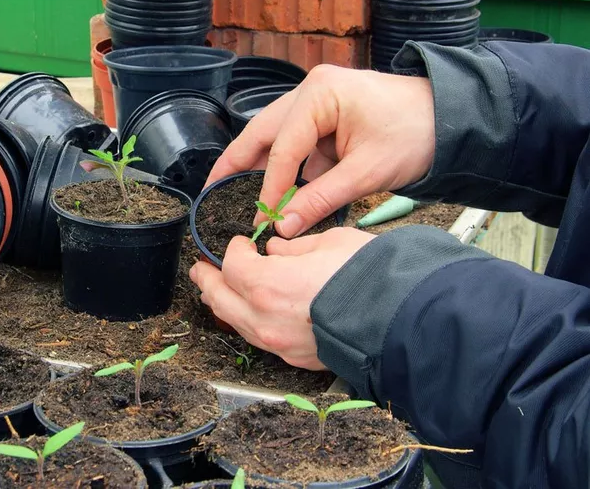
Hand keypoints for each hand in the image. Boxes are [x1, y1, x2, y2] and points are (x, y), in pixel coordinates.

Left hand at [189, 228, 374, 369]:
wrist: (400, 321)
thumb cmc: (369, 277)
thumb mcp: (328, 243)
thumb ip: (292, 248)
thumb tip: (275, 252)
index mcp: (267, 284)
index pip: (231, 265)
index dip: (232, 249)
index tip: (240, 243)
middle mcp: (264, 319)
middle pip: (218, 298)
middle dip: (207, 279)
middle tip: (201, 267)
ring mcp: (277, 343)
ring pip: (234, 323)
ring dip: (222, 303)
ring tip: (216, 290)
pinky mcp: (293, 358)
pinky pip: (257, 338)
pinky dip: (246, 321)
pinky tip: (248, 312)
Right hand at [207, 65, 435, 237]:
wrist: (454, 118)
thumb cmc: (417, 134)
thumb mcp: (367, 172)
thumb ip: (320, 199)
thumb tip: (283, 226)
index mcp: (320, 94)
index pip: (282, 148)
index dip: (268, 188)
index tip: (259, 219)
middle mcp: (311, 90)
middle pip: (262, 132)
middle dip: (236, 163)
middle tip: (210, 192)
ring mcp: (317, 100)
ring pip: (274, 136)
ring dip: (258, 166)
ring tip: (232, 193)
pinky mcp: (326, 114)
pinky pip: (295, 142)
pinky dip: (285, 166)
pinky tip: (274, 190)